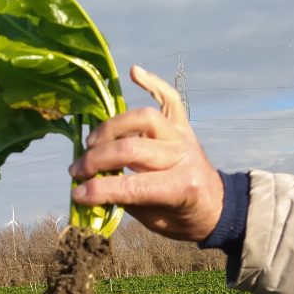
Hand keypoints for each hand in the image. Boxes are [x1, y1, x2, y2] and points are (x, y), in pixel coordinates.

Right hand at [69, 65, 223, 241]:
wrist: (217, 207)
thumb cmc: (183, 218)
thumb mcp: (155, 221)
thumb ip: (126, 202)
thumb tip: (90, 188)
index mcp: (180, 187)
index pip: (131, 186)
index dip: (99, 189)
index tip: (76, 192)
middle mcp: (182, 155)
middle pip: (132, 149)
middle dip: (97, 160)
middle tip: (77, 170)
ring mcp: (183, 137)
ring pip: (144, 119)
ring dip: (112, 128)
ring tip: (92, 142)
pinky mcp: (183, 126)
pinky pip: (170, 98)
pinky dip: (153, 82)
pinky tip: (134, 72)